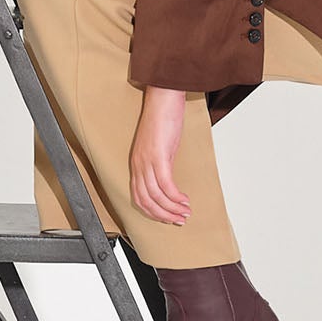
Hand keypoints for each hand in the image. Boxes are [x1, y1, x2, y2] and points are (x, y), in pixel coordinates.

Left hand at [129, 86, 192, 224]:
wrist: (163, 99)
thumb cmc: (162, 119)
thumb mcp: (159, 147)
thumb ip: (161, 163)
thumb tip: (169, 180)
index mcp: (137, 164)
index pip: (139, 197)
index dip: (153, 212)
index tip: (167, 217)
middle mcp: (139, 165)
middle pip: (146, 201)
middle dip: (163, 215)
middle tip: (178, 220)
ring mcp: (147, 161)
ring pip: (156, 196)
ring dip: (171, 209)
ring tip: (184, 213)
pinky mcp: (159, 156)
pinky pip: (166, 185)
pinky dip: (175, 197)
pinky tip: (184, 200)